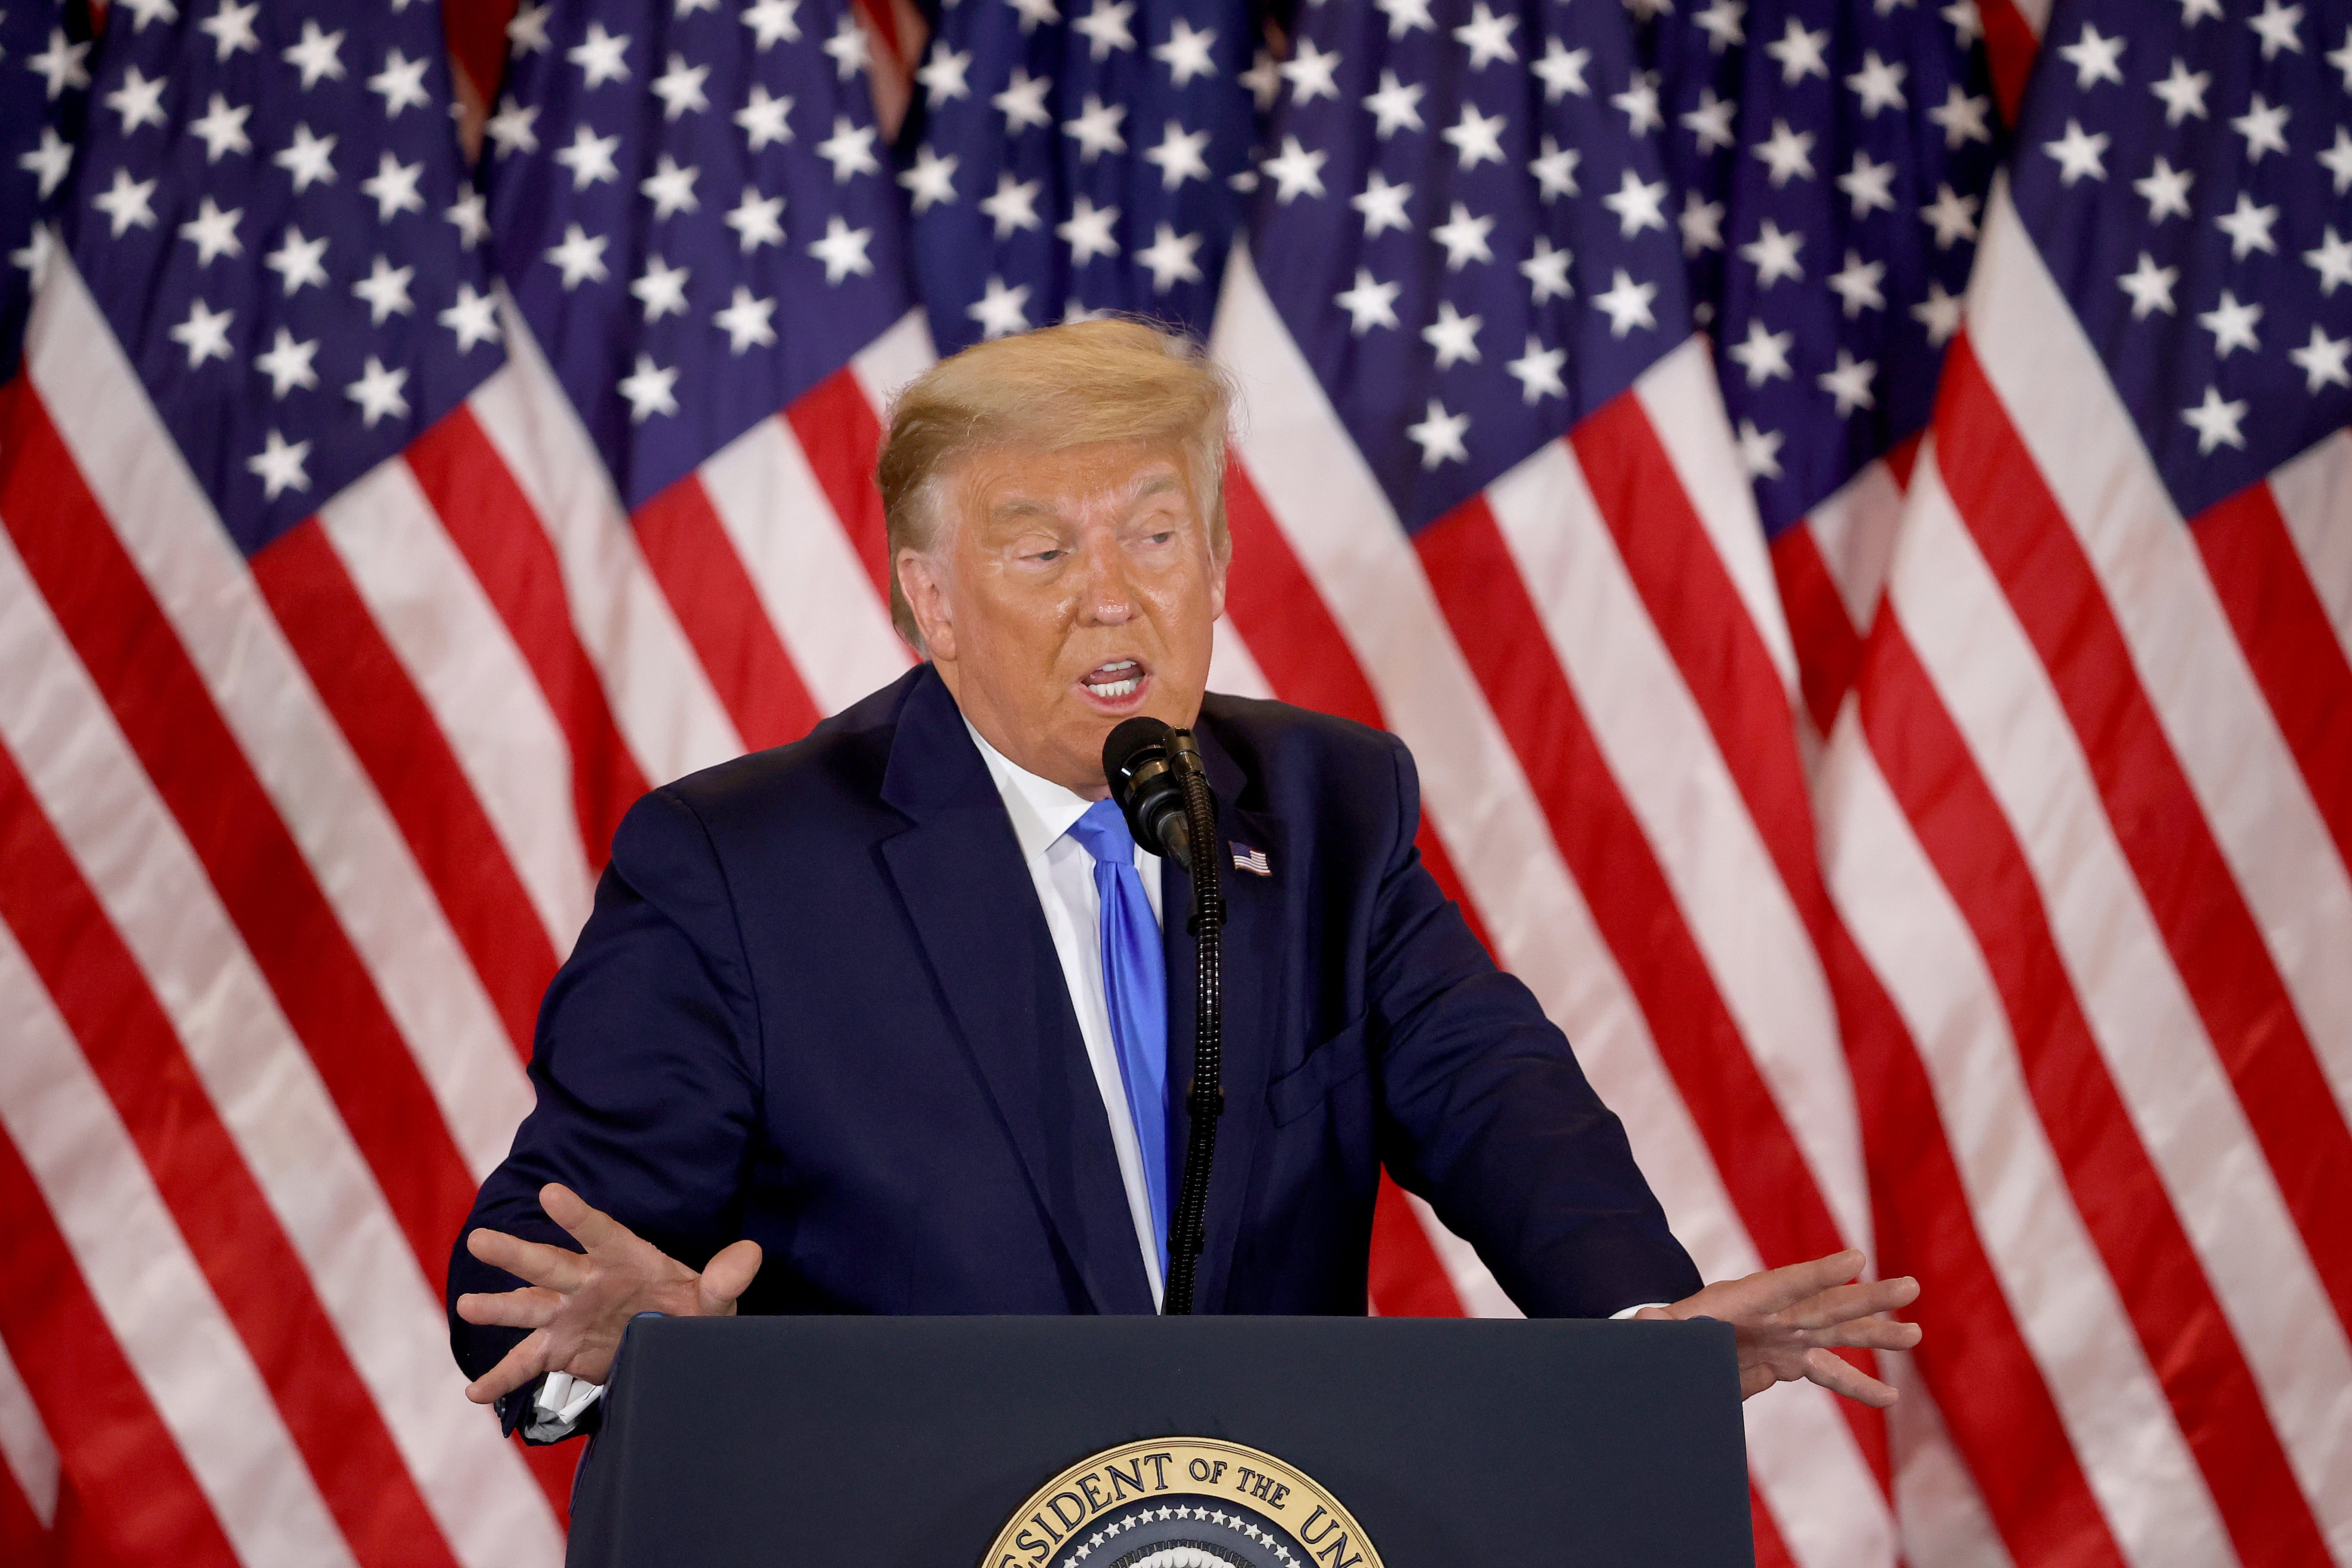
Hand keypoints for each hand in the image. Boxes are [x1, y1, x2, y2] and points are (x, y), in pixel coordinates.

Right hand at [453, 1183, 762, 1404]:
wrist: (677, 1342)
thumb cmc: (694, 1310)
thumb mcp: (714, 1299)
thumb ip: (725, 1278)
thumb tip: (750, 1255)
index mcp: (624, 1257)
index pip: (598, 1231)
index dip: (576, 1213)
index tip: (550, 1192)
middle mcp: (588, 1281)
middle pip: (549, 1264)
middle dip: (515, 1253)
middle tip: (479, 1239)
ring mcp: (569, 1314)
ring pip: (528, 1307)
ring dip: (498, 1307)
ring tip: (466, 1304)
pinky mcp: (561, 1348)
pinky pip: (527, 1363)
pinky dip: (502, 1377)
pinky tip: (476, 1392)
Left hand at [1634, 1248, 1920, 1408]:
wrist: (1670, 1350)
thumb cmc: (1664, 1334)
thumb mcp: (1660, 1331)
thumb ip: (1658, 1329)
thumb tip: (1641, 1323)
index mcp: (1740, 1300)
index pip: (1784, 1284)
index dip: (1819, 1274)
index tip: (1856, 1260)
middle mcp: (1772, 1314)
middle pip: (1825, 1305)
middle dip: (1867, 1297)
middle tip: (1911, 1286)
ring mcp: (1785, 1337)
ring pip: (1838, 1335)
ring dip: (1876, 1334)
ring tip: (1915, 1334)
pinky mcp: (1788, 1362)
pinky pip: (1829, 1372)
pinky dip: (1858, 1384)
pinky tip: (1888, 1397)